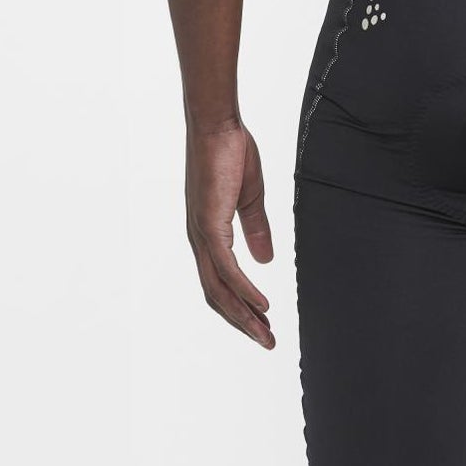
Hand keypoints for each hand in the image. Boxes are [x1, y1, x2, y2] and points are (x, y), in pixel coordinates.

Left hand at [186, 118, 274, 347]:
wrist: (217, 124)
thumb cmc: (230, 153)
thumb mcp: (249, 198)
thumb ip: (255, 229)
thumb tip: (264, 260)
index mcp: (207, 234)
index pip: (219, 283)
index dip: (239, 307)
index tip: (261, 325)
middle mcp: (199, 240)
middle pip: (216, 295)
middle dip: (241, 322)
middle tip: (266, 342)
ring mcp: (201, 234)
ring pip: (219, 288)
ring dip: (243, 315)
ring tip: (266, 334)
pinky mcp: (209, 224)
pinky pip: (226, 267)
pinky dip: (244, 289)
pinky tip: (261, 305)